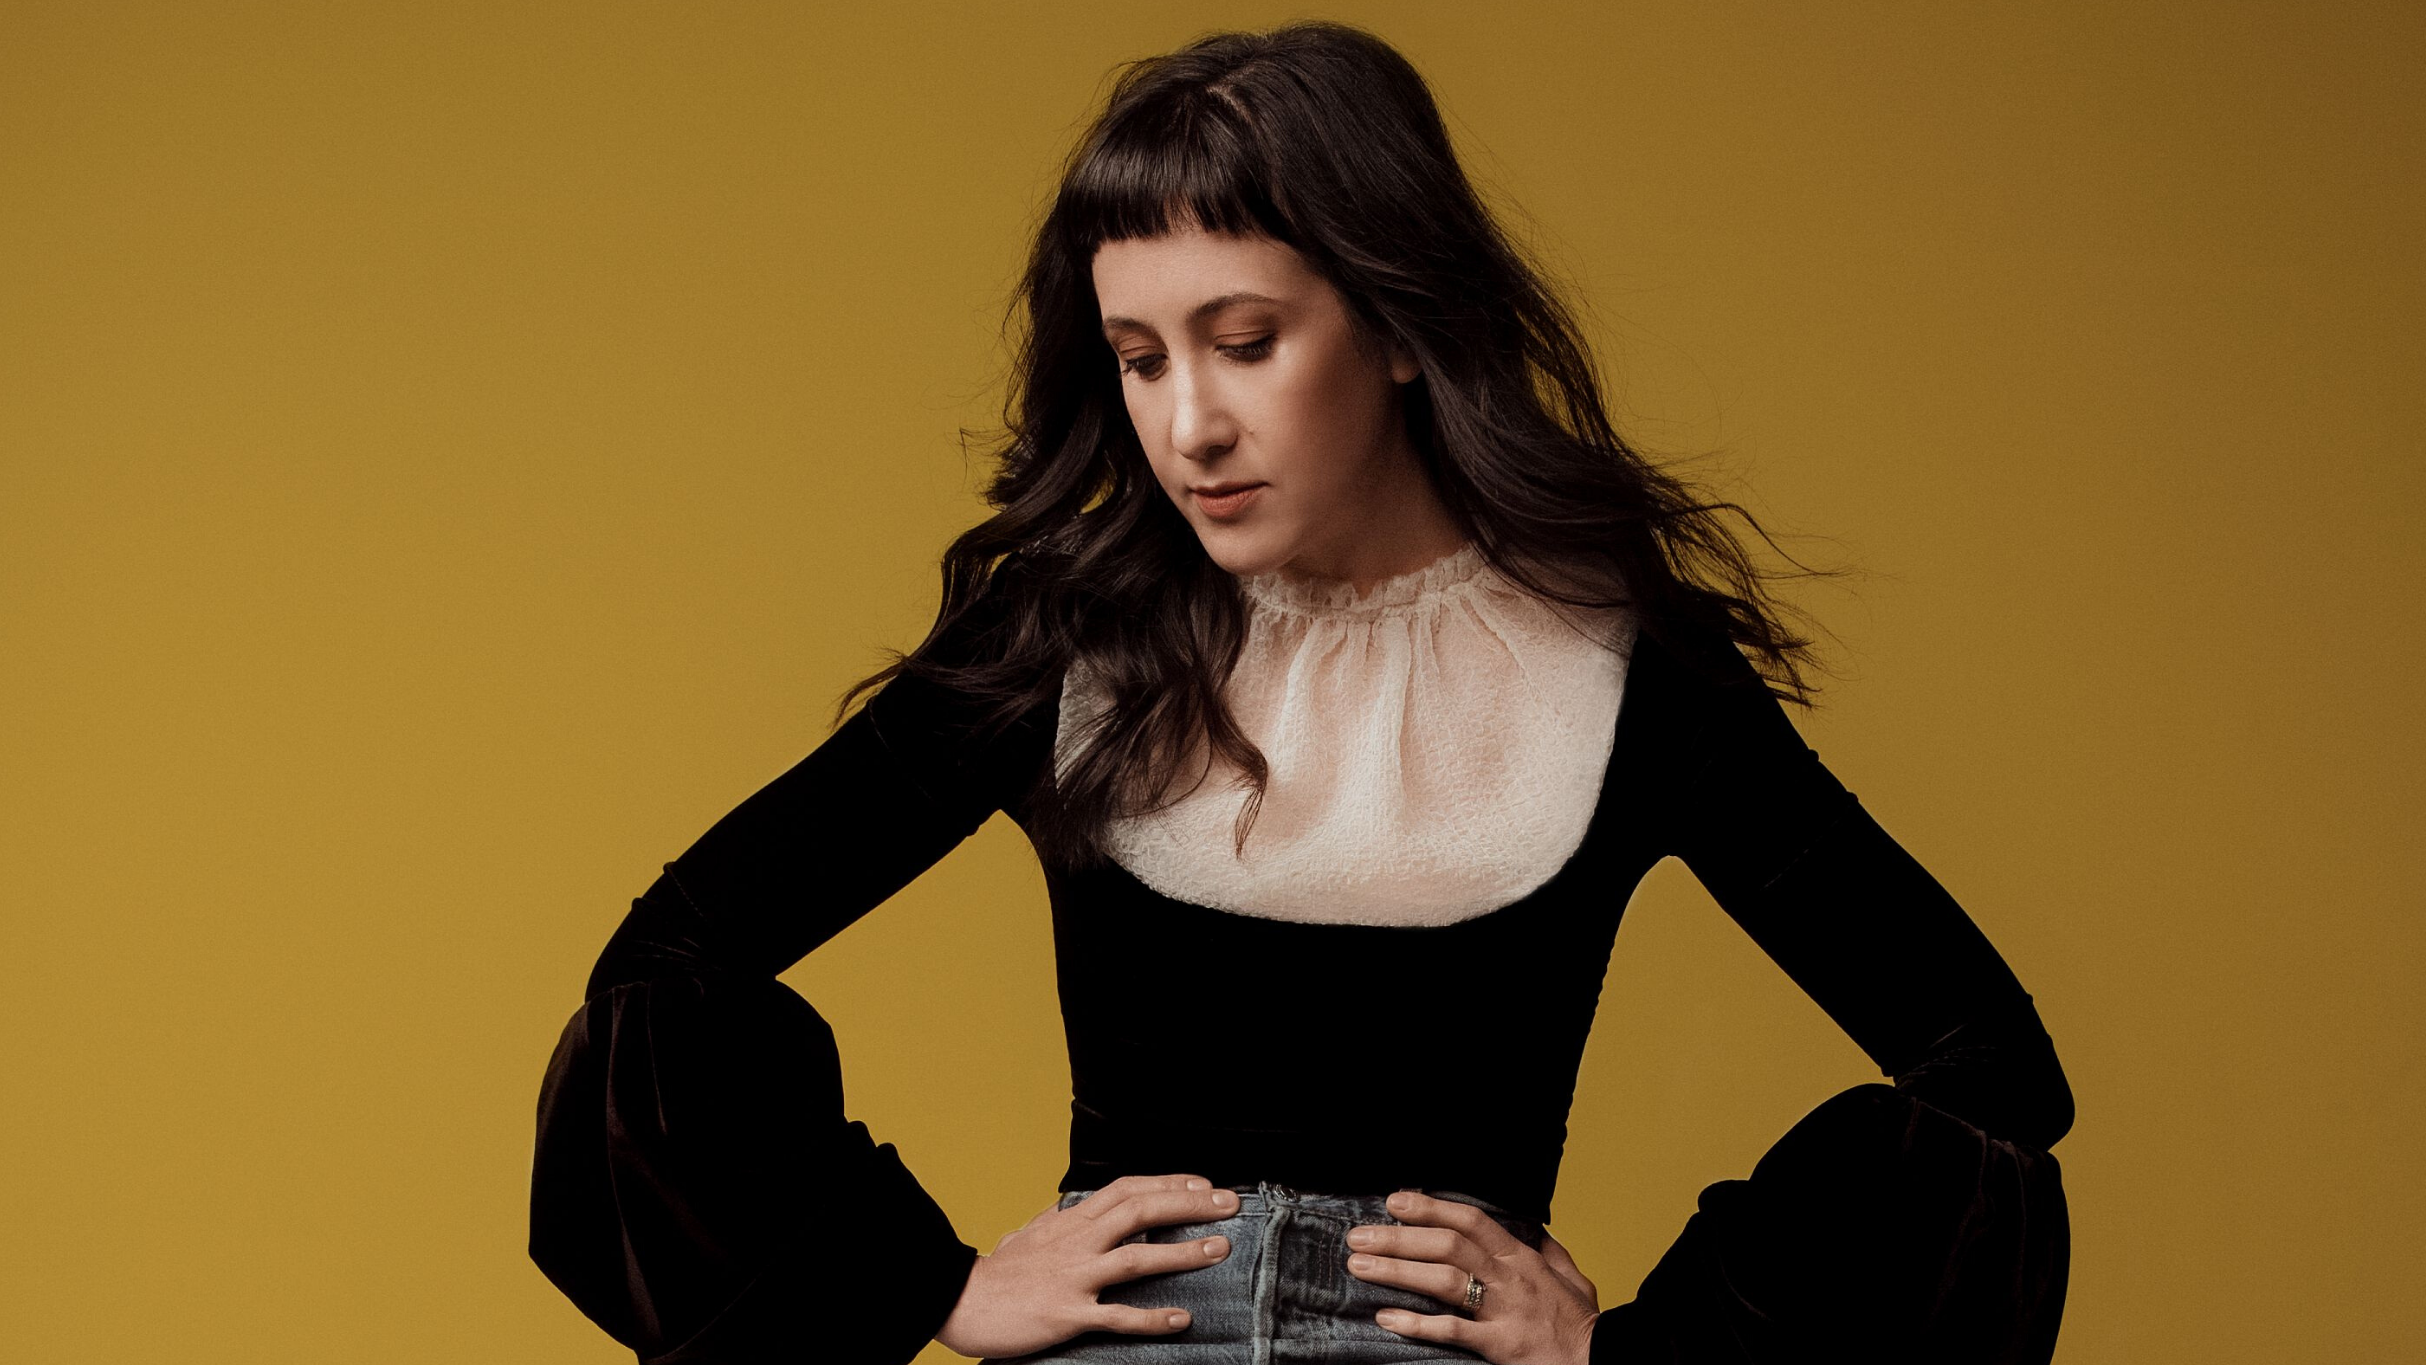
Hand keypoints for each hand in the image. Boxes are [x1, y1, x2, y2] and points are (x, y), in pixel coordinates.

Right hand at [933, 1173, 1239, 1358]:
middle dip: (1190, 1205)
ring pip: (1137, 1257)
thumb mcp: (1028, 1234)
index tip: (1202, 1185)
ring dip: (1183, 1253)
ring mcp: (1074, 1276)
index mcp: (1070, 1221)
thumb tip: (1068, 1207)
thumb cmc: (996, 1273)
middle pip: (1141, 1211)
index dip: (1168, 1184)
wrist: (959, 1302)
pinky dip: (1151, 1318)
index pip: (1127, 1190)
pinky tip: (1181, 1319)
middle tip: (1230, 1205)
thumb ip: (1056, 1221)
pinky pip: (1116, 1316)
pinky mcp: (1067, 1313)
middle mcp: (1077, 1241)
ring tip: (1220, 1248)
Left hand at [1345, 1190, 1602, 1364]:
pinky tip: (1387, 1317)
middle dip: (1398, 1238)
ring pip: (1443, 1280)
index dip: (1430, 1207)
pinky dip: (1416, 1323)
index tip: (1395, 1201)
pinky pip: (1452, 1330)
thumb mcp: (1574, 1281)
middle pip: (1447, 1246)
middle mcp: (1510, 1278)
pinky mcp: (1499, 1345)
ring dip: (1396, 1270)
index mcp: (1522, 1259)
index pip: (1470, 1221)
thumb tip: (1539, 1233)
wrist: (1604, 1363)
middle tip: (1359, 1236)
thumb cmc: (1584, 1327)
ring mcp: (1504, 1311)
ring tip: (1360, 1267)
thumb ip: (1552, 1255)